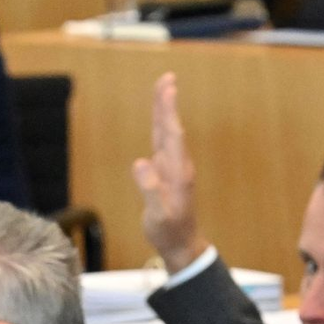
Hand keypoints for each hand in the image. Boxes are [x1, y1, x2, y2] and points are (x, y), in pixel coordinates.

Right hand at [131, 72, 208, 274]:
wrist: (182, 245)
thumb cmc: (169, 232)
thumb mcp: (158, 215)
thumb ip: (151, 190)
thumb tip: (141, 163)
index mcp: (177, 172)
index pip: (172, 135)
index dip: (168, 111)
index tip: (167, 87)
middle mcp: (178, 166)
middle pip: (171, 129)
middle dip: (167, 104)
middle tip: (166, 78)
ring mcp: (174, 170)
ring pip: (167, 135)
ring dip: (164, 113)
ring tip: (163, 91)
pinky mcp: (168, 175)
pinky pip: (163, 146)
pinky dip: (160, 129)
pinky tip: (159, 123)